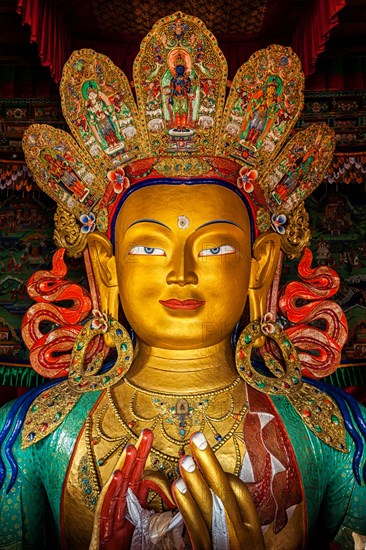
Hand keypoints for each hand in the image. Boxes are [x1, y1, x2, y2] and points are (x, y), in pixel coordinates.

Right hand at [90, 429, 174, 549]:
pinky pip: (106, 512)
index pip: (142, 489)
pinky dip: (112, 493)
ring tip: (133, 446)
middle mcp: (120, 520)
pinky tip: (119, 475)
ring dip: (125, 468)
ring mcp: (110, 528)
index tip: (160, 453)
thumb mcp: (155, 544)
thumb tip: (187, 511)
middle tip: (146, 433)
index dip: (151, 470)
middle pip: (130, 483)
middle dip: (137, 457)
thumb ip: (166, 528)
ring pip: (118, 492)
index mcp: (134, 522)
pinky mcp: (101, 537)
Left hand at [172, 432, 264, 549]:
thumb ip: (248, 521)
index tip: (205, 452)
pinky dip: (185, 506)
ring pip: (208, 508)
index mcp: (253, 530)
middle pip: (224, 492)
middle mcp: (241, 535)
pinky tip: (177, 488)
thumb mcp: (252, 544)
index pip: (241, 495)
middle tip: (196, 437)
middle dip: (209, 463)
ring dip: (194, 481)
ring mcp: (224, 545)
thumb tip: (241, 493)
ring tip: (184, 458)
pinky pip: (196, 528)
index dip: (222, 471)